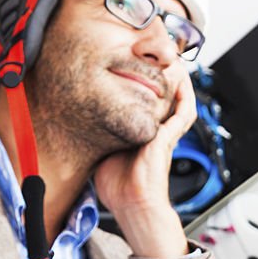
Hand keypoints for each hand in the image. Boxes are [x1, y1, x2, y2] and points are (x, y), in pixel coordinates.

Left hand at [94, 64, 196, 257]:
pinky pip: (184, 111)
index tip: (133, 62)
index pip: (148, 99)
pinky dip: (184, 94)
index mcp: (143, 132)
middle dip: (161, 73)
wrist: (132, 205)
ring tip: (171, 59)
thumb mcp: (101, 151)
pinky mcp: (169, 137)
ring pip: (179, 97)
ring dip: (177, 78)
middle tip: (154, 53)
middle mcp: (157, 129)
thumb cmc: (118, 187)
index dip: (144, 81)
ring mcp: (165, 132)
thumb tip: (73, 123)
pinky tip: (180, 78)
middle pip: (165, 93)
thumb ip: (96, 136)